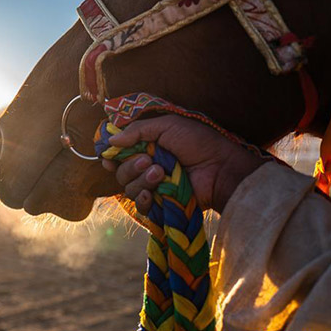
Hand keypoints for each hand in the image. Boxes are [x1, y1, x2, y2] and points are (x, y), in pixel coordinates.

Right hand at [102, 115, 265, 213]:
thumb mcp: (168, 126)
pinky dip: (142, 199)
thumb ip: (138, 131)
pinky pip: (140, 205)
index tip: (109, 156)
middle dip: (130, 166)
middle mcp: (147, 166)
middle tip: (149, 161)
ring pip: (128, 187)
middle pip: (120, 171)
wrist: (221, 169)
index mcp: (147, 146)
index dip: (110, 155)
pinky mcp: (161, 203)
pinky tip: (152, 194)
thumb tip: (110, 140)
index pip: (119, 153)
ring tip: (161, 174)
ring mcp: (153, 186)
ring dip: (141, 180)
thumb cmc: (199, 143)